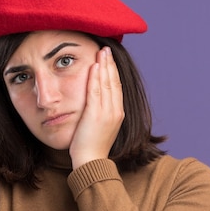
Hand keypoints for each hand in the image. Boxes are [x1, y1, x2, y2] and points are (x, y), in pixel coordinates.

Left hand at [69, 46, 123, 168]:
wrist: (90, 161)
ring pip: (107, 84)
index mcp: (118, 114)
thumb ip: (101, 113)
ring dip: (104, 66)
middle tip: (106, 49)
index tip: (109, 59)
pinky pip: (96, 92)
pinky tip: (95, 66)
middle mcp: (116, 111)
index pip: (117, 87)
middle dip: (110, 64)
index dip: (114, 71)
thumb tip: (97, 103)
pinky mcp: (95, 114)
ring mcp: (107, 113)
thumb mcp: (101, 127)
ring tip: (101, 52)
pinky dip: (96, 78)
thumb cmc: (91, 147)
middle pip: (114, 82)